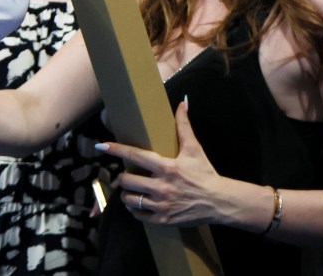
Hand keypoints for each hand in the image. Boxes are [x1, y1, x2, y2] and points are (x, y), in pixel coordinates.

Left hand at [100, 101, 223, 226]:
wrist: (220, 201)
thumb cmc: (205, 173)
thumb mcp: (194, 149)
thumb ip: (184, 126)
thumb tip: (182, 103)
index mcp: (167, 167)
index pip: (135, 155)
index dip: (116, 149)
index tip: (101, 146)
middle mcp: (162, 186)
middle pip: (127, 180)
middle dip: (122, 177)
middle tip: (125, 176)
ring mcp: (162, 204)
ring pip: (130, 199)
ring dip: (126, 194)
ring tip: (130, 190)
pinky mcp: (164, 219)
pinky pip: (139, 215)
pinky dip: (135, 209)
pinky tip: (138, 204)